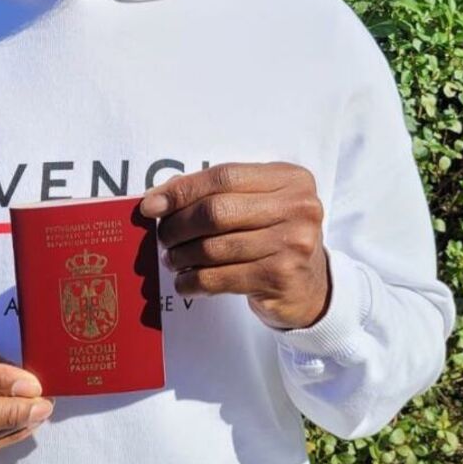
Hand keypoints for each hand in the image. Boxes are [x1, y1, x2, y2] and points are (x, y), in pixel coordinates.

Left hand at [139, 162, 329, 330]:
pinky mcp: (282, 277)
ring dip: (183, 255)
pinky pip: (221, 278)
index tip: (151, 205)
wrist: (311, 287)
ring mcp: (293, 243)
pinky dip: (194, 281)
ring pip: (215, 247)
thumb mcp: (256, 204)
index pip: (224, 176)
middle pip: (217, 211)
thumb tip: (158, 198)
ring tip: (173, 259)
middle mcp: (298, 207)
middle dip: (179, 225)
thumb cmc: (273, 236)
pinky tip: (185, 283)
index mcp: (289, 179)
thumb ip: (215, 193)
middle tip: (164, 237)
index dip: (183, 189)